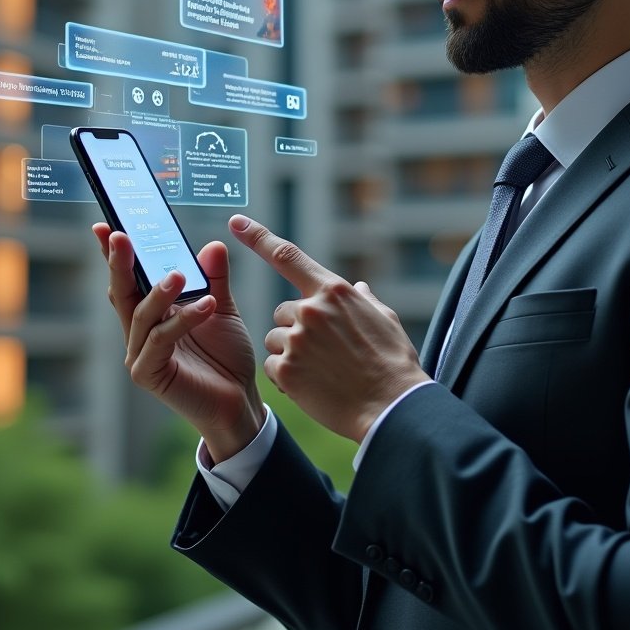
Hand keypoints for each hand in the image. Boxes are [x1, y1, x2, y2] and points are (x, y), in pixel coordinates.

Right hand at [94, 224, 263, 461]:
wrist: (240, 400)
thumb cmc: (226, 356)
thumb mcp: (222, 308)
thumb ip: (214, 279)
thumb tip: (212, 245)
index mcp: (152, 314)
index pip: (129, 279)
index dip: (115, 254)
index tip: (105, 226)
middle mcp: (140, 332)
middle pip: (122, 292)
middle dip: (119, 263)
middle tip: (120, 235)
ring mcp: (140, 354)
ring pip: (141, 315)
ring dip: (159, 293)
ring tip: (178, 275)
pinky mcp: (149, 374)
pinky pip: (161, 340)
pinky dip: (182, 320)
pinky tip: (205, 307)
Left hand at [229, 215, 430, 442]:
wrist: (391, 407)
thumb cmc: (393, 363)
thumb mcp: (385, 319)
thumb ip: (363, 300)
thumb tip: (358, 289)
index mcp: (333, 291)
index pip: (286, 255)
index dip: (257, 237)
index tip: (236, 222)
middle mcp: (311, 309)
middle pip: (283, 311)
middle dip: (295, 327)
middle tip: (323, 351)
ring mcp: (296, 339)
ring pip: (276, 338)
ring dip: (290, 352)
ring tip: (321, 370)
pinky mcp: (286, 369)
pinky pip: (272, 365)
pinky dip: (286, 376)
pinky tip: (312, 386)